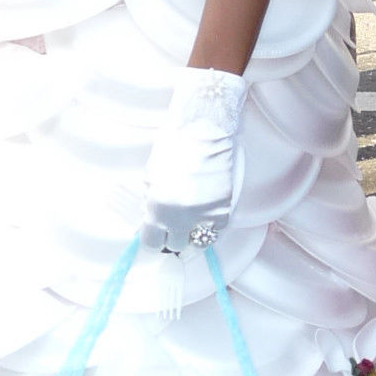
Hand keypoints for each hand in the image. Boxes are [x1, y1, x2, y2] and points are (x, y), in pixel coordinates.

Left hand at [140, 68, 246, 253]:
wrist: (203, 129)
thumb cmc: (173, 147)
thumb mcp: (151, 177)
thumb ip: (151, 205)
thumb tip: (152, 223)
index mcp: (157, 208)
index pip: (152, 243)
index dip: (155, 238)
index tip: (158, 234)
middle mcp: (180, 217)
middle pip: (175, 245)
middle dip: (174, 236)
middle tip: (176, 226)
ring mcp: (204, 214)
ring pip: (198, 243)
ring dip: (194, 235)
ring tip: (193, 221)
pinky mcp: (224, 208)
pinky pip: (216, 231)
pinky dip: (212, 225)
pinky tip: (207, 212)